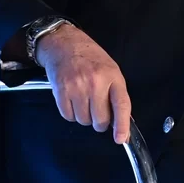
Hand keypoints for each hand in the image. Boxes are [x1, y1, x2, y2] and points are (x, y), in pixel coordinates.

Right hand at [34, 24, 132, 144]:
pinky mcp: (61, 92)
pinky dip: (71, 113)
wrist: (64, 44)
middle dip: (100, 121)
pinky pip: (68, 117)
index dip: (122, 125)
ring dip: (85, 116)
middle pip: (100, 120)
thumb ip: (115, 93)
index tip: (121, 138)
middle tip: (97, 108)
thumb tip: (120, 122)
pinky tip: (73, 99)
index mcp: (112, 76)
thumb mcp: (110, 69)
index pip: (121, 105)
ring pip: (84, 121)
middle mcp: (95, 83)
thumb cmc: (90, 57)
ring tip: (84, 99)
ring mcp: (77, 88)